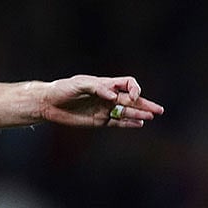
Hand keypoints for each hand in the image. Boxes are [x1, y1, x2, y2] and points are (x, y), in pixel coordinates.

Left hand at [40, 75, 163, 127]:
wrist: (48, 104)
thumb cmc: (62, 89)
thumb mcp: (77, 85)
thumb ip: (96, 88)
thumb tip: (113, 96)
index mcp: (104, 84)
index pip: (127, 83)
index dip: (133, 88)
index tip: (131, 95)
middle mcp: (107, 97)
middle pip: (131, 100)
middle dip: (145, 104)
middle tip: (159, 110)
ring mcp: (104, 109)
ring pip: (126, 112)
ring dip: (139, 114)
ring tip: (150, 117)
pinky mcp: (99, 121)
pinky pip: (117, 122)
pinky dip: (128, 123)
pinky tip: (138, 124)